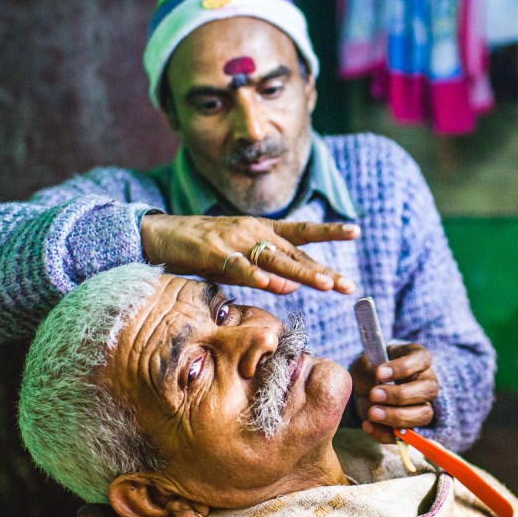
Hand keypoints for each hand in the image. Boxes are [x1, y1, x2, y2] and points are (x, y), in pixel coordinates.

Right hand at [140, 214, 358, 294]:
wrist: (160, 234)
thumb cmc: (202, 249)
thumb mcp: (240, 261)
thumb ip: (266, 272)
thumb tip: (292, 286)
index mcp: (262, 230)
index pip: (302, 231)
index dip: (329, 231)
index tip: (356, 230)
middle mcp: (253, 231)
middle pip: (295, 253)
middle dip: (323, 271)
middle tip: (348, 285)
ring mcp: (235, 240)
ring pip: (274, 259)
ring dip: (301, 273)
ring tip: (325, 284)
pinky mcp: (213, 252)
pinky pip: (238, 266)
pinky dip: (255, 275)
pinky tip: (272, 284)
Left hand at [349, 342, 437, 444]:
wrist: (366, 388)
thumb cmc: (370, 369)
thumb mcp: (365, 362)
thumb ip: (367, 367)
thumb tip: (374, 381)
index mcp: (419, 359)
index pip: (422, 360)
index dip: (402, 368)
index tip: (379, 373)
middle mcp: (427, 382)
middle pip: (428, 390)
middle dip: (400, 395)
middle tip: (374, 395)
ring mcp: (423, 406)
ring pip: (423, 415)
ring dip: (397, 416)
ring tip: (372, 413)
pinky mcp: (412, 427)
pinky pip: (406, 436)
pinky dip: (385, 433)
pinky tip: (367, 425)